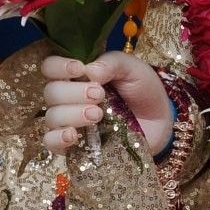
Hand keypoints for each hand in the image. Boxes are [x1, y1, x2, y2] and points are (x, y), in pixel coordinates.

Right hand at [40, 52, 174, 157]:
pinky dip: (57, 139)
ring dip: (71, 114)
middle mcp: (68, 97)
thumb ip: (112, 63)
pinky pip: (52, 143)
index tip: (79, 69)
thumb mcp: (133, 69)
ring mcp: (69, 122)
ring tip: (97, 115)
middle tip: (99, 95)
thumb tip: (90, 71)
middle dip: (73, 92)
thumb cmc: (142, 90)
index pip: (50, 67)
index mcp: (77, 75)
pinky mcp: (74, 145)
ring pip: (52, 117)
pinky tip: (72, 135)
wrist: (160, 121)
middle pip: (51, 93)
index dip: (58, 67)